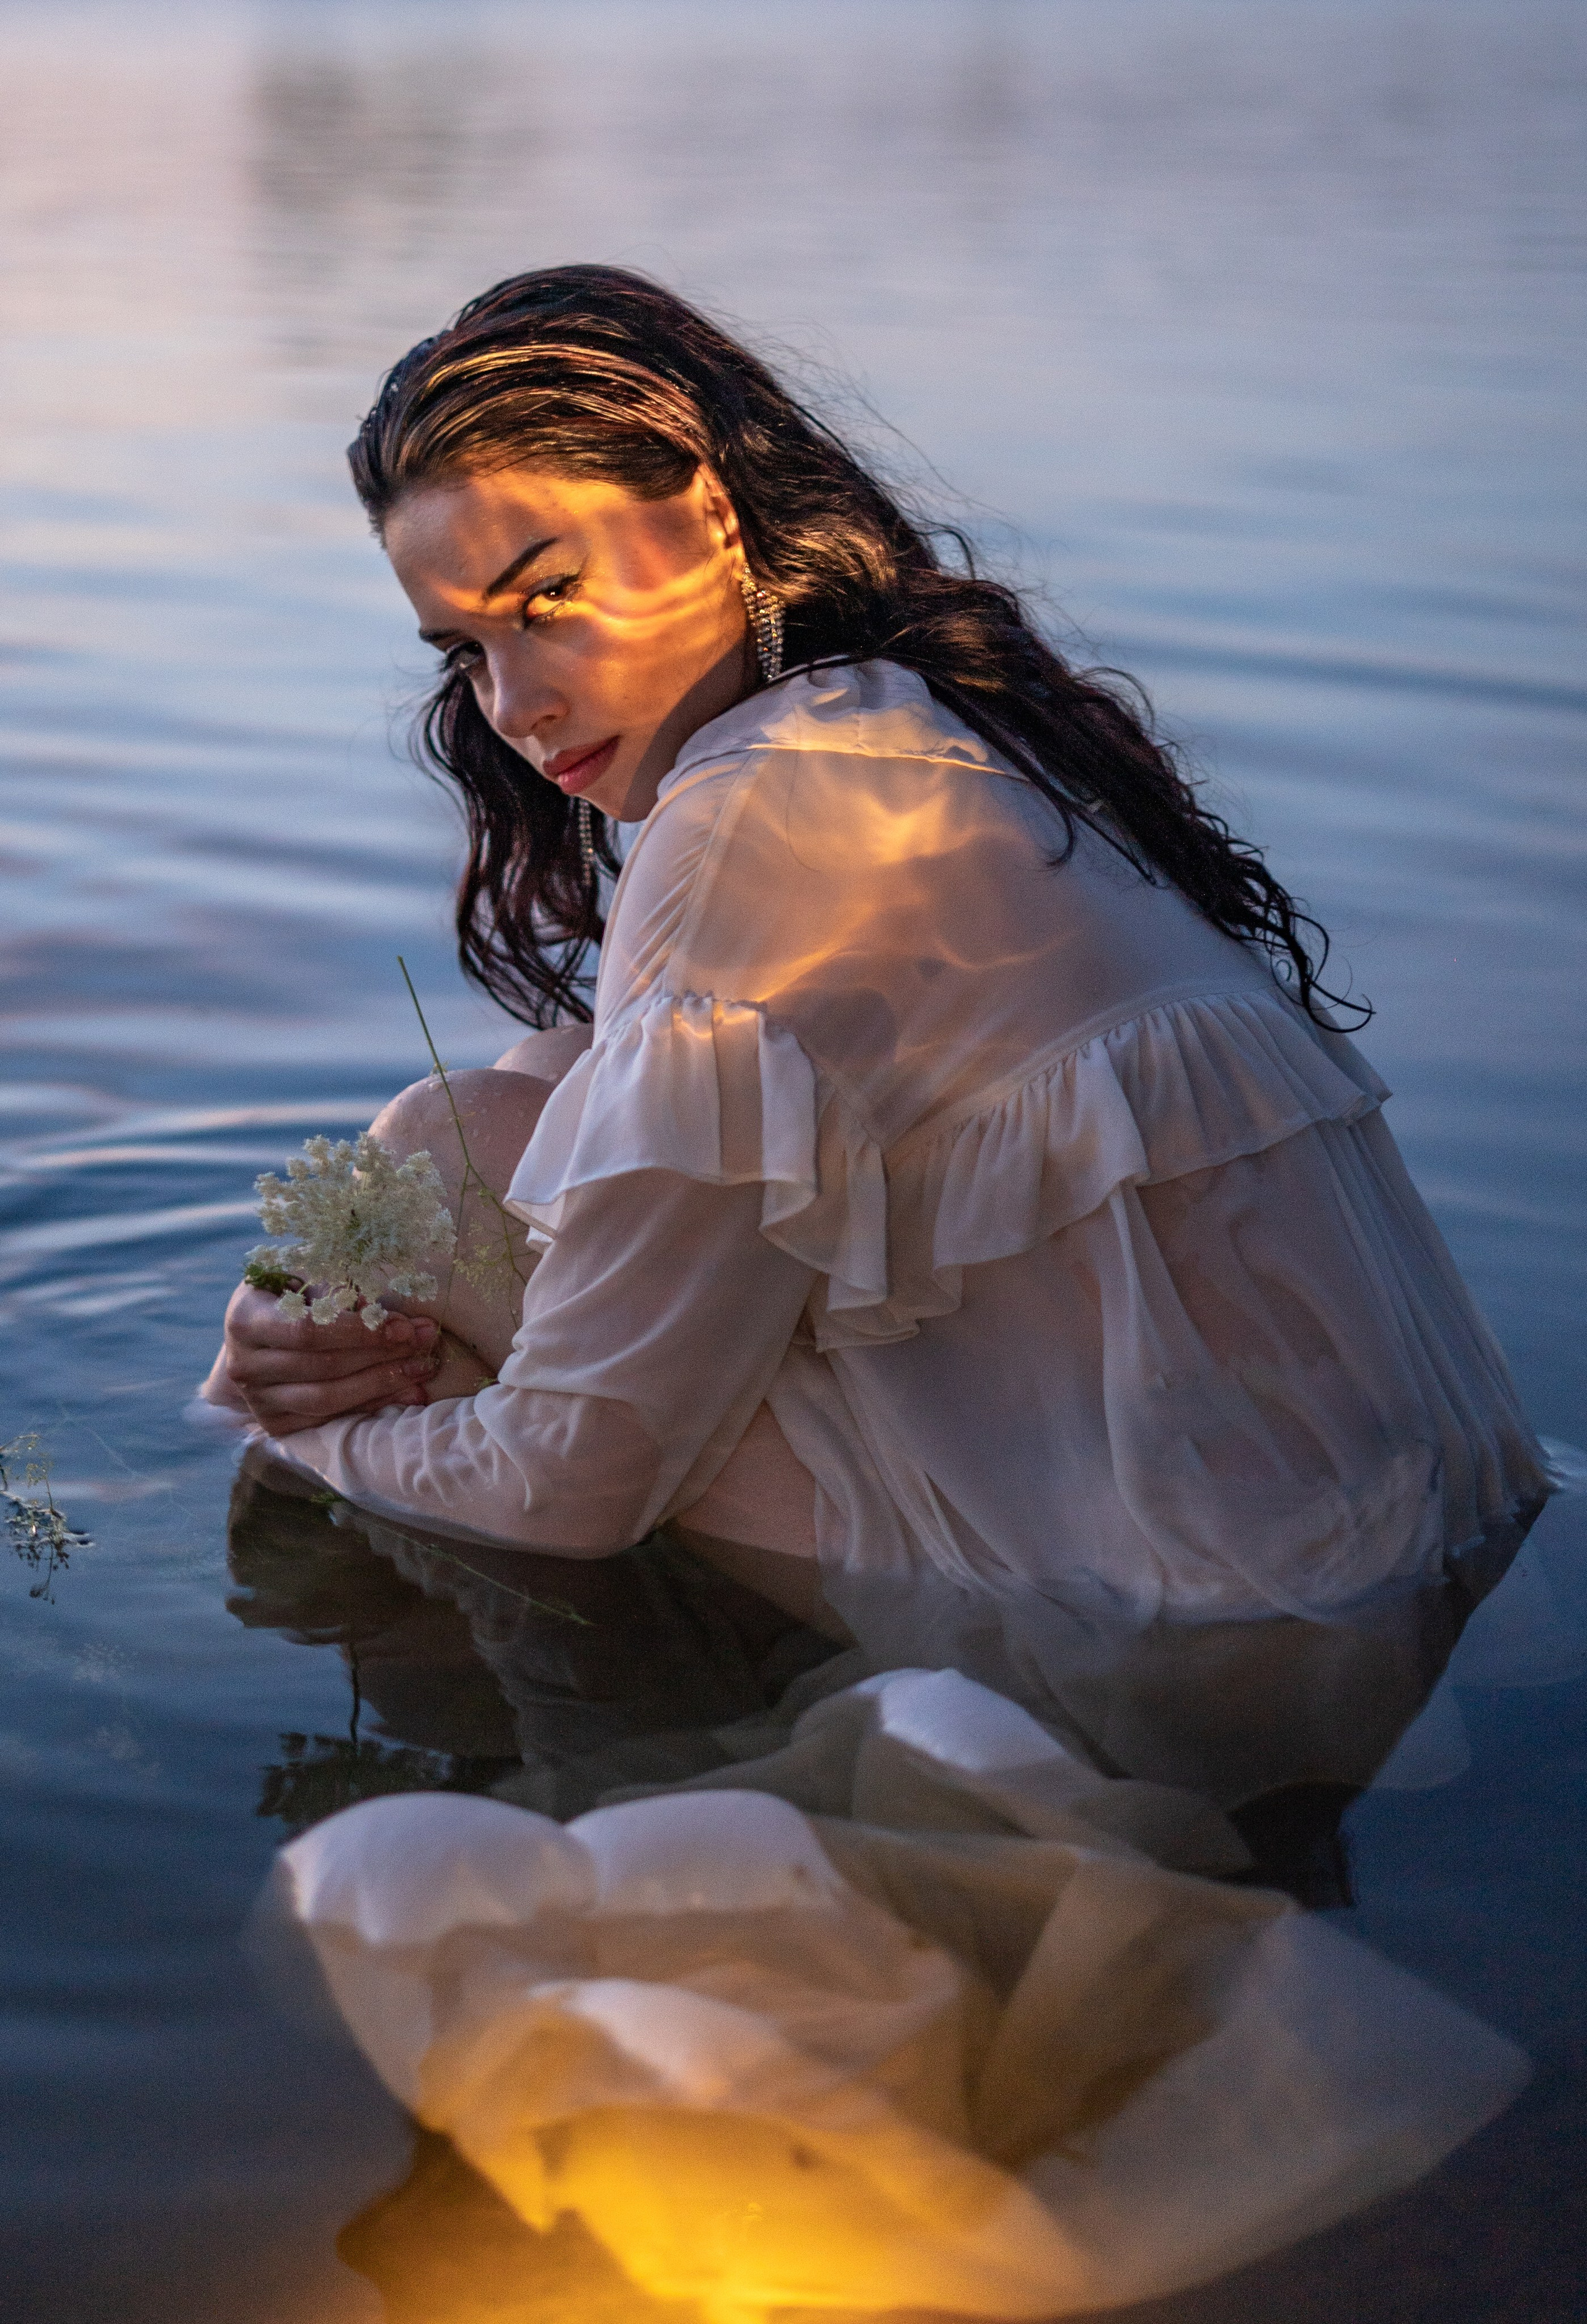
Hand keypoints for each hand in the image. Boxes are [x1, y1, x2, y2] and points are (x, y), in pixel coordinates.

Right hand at [220, 1282, 440, 1436]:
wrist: (255, 1338)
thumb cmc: (286, 1297)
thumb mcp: (304, 1278)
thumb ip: (336, 1290)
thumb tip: (375, 1311)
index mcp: (245, 1320)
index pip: (308, 1331)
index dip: (359, 1331)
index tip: (403, 1325)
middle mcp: (244, 1365)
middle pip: (323, 1367)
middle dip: (382, 1354)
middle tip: (424, 1341)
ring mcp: (257, 1400)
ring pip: (329, 1398)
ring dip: (383, 1383)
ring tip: (423, 1366)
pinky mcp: (276, 1424)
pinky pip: (331, 1419)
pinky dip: (373, 1406)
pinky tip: (407, 1392)